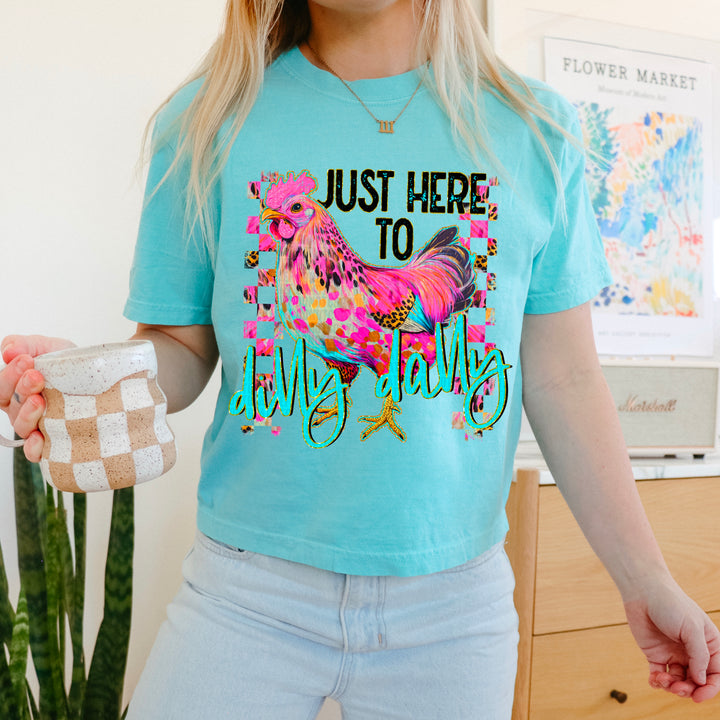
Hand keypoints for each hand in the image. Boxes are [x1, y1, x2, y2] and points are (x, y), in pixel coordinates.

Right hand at [1, 335, 75, 461]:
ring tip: (40, 400)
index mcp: (14, 389)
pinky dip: (34, 447)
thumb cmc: (66, 364)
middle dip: (21, 388)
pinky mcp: (52, 441)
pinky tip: (40, 437)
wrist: (99, 377)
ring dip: (28, 413)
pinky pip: (36, 451)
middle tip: (36, 375)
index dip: (10, 374)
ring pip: (22, 426)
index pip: (2, 386)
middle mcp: (21, 410)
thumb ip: (23, 345)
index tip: (26, 359)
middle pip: (11, 404)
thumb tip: (7, 351)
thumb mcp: (46, 348)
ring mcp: (36, 426)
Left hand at [624, 576, 719, 702]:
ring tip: (663, 680)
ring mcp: (674, 654)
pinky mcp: (655, 654)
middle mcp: (693, 653)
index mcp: (709, 645)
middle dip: (688, 690)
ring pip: (679, 682)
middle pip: (696, 682)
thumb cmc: (671, 604)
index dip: (709, 689)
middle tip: (677, 688)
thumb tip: (700, 680)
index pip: (715, 675)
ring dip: (672, 687)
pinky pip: (659, 675)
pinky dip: (658, 682)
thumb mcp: (692, 628)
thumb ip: (699, 655)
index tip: (698, 696)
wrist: (642, 591)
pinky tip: (654, 680)